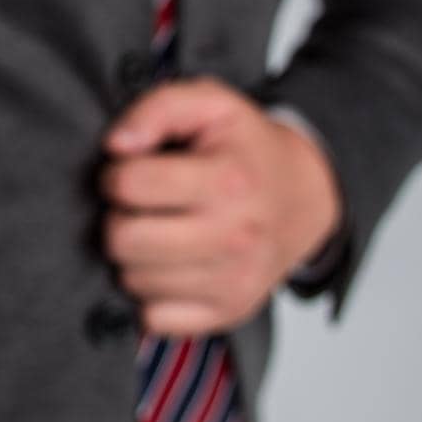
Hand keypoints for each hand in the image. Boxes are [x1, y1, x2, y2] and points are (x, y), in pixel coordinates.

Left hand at [98, 78, 342, 335]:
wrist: (305, 195)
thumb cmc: (246, 147)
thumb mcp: (209, 103)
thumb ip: (157, 108)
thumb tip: (117, 145)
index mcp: (228, 180)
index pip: (131, 185)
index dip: (115, 174)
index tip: (130, 172)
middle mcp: (235, 236)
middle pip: (124, 240)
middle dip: (117, 218)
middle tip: (137, 207)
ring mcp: (234, 281)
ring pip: (133, 281)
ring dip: (132, 256)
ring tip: (157, 230)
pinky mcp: (229, 312)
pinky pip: (154, 318)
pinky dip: (150, 294)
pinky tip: (168, 265)